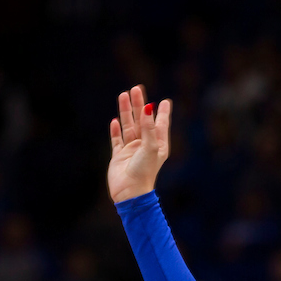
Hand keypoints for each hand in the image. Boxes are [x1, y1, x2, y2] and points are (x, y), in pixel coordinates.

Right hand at [107, 85, 171, 202]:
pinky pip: (117, 140)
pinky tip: (115, 120)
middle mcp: (145, 146)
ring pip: (128, 126)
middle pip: (142, 121)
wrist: (130, 192)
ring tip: (123, 95)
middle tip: (137, 88)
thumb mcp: (150, 146)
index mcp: (158, 145)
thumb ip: (148, 127)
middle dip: (140, 105)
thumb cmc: (144, 171)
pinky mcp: (119, 156)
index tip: (165, 101)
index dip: (162, 113)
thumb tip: (148, 107)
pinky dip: (116, 130)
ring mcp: (131, 151)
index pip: (160, 124)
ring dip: (126, 112)